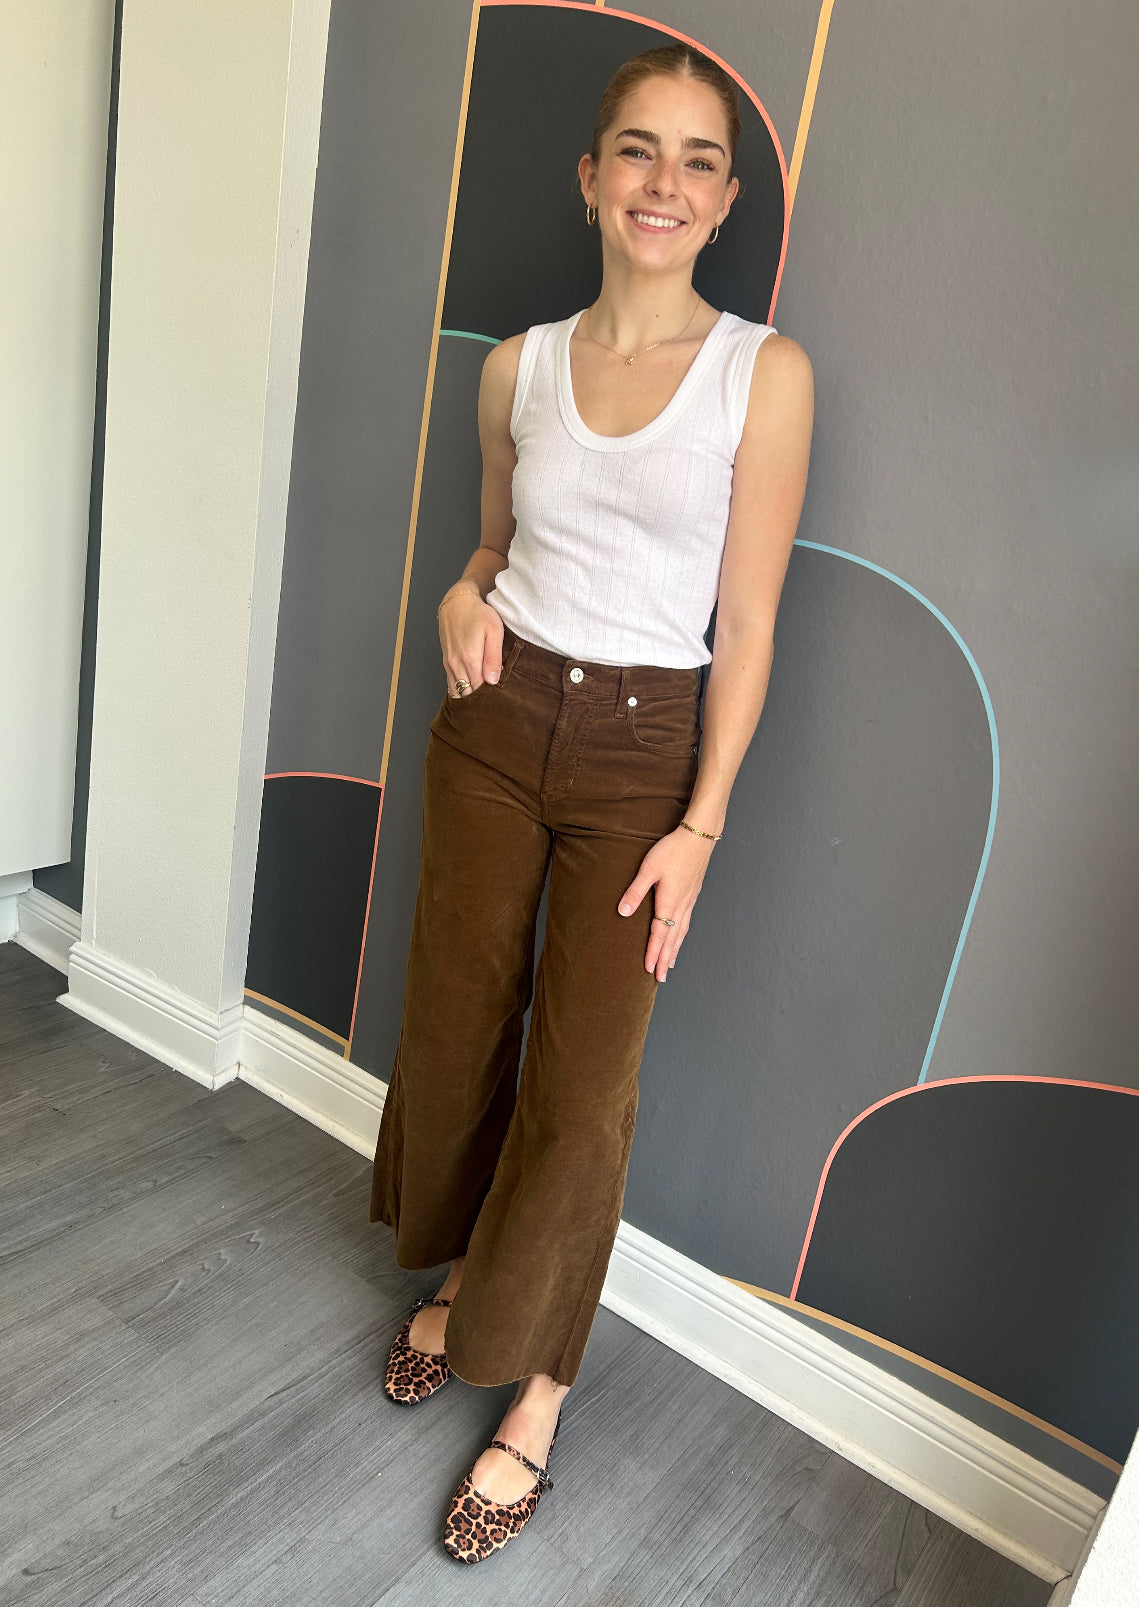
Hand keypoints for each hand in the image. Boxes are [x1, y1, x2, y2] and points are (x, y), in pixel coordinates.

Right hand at [438, 589, 501, 695]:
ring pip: (458, 691)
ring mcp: (449, 664)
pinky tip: (472, 688)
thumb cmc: (479, 614)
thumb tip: (492, 681)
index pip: (480, 689)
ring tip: (484, 694)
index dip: (491, 695)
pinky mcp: (446, 662)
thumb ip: (493, 657)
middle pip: (468, 693)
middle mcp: (456, 664)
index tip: (501, 695)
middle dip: (481, 698)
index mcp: (470, 658)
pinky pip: (451, 684)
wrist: (457, 603)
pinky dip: (461, 689)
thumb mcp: (494, 631)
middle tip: (495, 697)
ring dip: (470, 695)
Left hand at [617, 825, 715, 980]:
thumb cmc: (672, 850)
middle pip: (672, 940)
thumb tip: (623, 912)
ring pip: (681, 933)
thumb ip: (636, 891)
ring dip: (675, 950)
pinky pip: (687, 924)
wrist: (699, 837)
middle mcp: (681, 907)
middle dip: (665, 959)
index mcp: (669, 902)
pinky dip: (682, 937)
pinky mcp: (692, 896)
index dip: (654, 953)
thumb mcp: (649, 868)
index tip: (649, 969)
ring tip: (670, 965)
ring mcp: (689, 902)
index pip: (659, 934)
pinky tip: (680, 937)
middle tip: (661, 978)